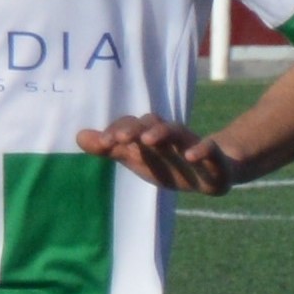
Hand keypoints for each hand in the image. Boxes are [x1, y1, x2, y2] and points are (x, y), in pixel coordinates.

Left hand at [78, 114, 234, 194]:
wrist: (214, 171)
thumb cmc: (169, 163)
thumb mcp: (138, 158)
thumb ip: (111, 149)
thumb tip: (79, 136)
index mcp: (150, 135)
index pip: (131, 125)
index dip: (116, 131)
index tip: (102, 143)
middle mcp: (169, 136)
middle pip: (152, 122)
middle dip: (135, 129)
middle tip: (119, 139)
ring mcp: (191, 144)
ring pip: (178, 131)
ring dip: (162, 133)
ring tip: (148, 140)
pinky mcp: (213, 158)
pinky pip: (209, 150)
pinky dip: (201, 150)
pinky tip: (190, 156)